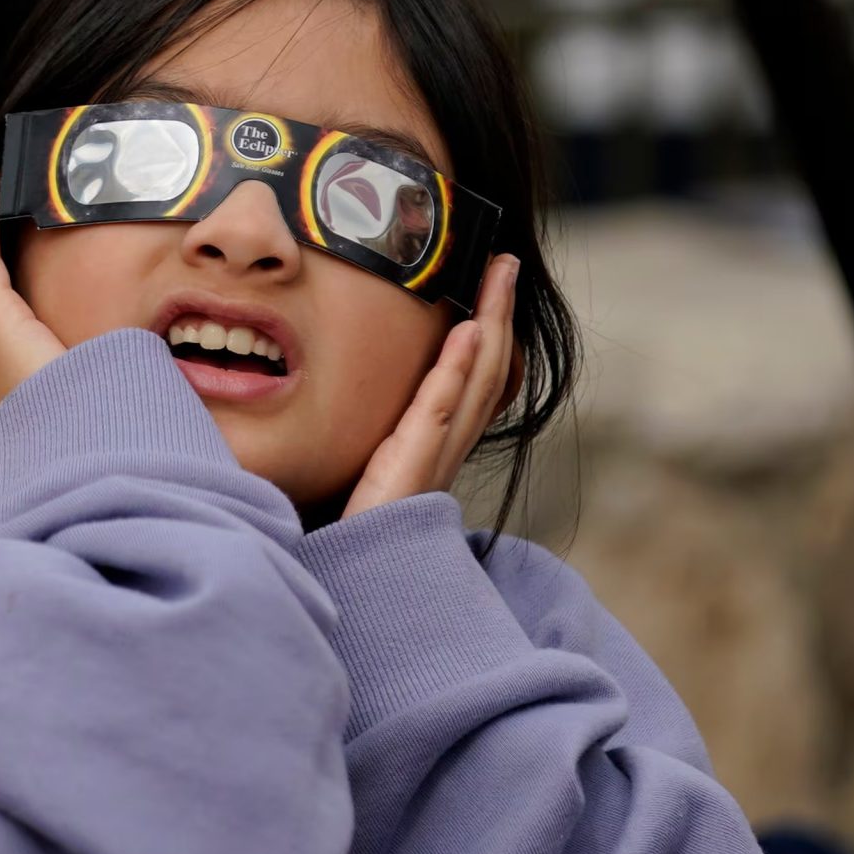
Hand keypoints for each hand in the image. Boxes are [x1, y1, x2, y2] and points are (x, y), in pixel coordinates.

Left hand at [343, 255, 520, 517]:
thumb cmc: (351, 541)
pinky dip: (458, 369)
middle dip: (500, 314)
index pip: (472, 382)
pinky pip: (440, 409)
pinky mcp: (413, 468)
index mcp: (433, 449)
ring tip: (499, 275)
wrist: (353, 589)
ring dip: (491, 322)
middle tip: (506, 264)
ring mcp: (434, 458)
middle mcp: (445, 450)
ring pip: (474, 379)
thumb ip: (368, 449)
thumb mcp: (364, 479)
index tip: (490, 291)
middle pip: (486, 370)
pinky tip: (470, 330)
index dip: (489, 335)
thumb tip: (347, 417)